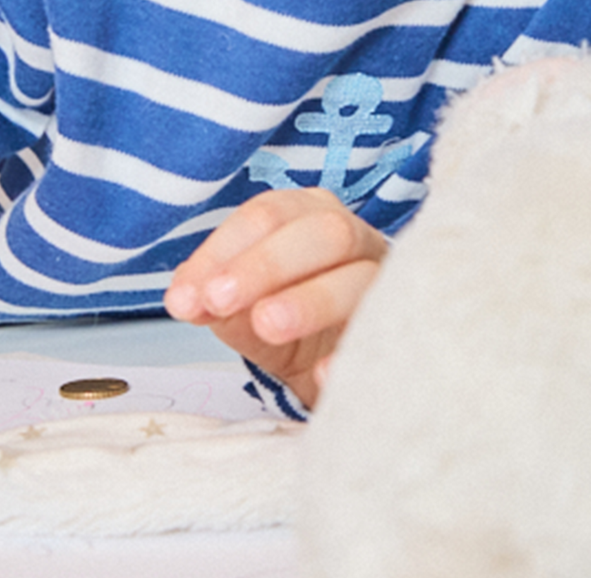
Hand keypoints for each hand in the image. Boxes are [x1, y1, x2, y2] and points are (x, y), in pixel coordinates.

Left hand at [164, 187, 386, 409]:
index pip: (267, 215)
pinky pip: (388, 337)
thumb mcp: (247, 310)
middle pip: (323, 231)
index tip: (185, 297)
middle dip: (266, 264)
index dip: (222, 251)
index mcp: (310, 217)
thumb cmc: (293, 325)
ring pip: (360, 277)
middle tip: (219, 301)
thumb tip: (187, 300)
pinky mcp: (405, 332)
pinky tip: (325, 375)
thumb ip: (217, 301)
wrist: (342, 372)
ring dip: (311, 299)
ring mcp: (389, 285)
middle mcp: (357, 240)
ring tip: (267, 326)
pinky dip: (353, 355)